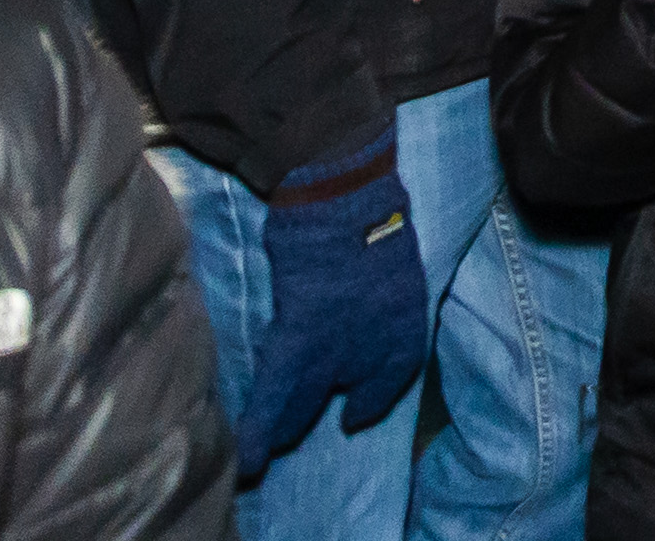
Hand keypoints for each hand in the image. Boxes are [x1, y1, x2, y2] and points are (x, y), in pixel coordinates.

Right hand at [230, 126, 430, 480]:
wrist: (349, 196)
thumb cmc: (370, 212)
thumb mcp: (391, 254)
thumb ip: (375, 290)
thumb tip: (350, 308)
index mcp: (406, 319)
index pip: (392, 374)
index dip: (370, 397)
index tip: (350, 415)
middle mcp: (378, 342)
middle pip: (346, 389)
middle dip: (320, 412)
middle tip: (293, 436)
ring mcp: (340, 343)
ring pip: (305, 401)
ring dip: (282, 430)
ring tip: (262, 458)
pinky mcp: (298, 337)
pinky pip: (276, 394)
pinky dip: (260, 428)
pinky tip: (247, 459)